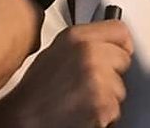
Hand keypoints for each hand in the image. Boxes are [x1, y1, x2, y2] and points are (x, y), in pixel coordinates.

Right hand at [0, 19, 132, 127]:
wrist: (25, 119)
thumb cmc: (36, 90)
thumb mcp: (57, 50)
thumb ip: (84, 43)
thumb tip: (106, 43)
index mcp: (77, 37)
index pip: (120, 30)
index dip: (121, 44)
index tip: (119, 51)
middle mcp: (89, 54)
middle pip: (124, 59)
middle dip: (112, 73)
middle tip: (90, 82)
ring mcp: (98, 80)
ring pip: (120, 88)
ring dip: (107, 97)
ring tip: (82, 98)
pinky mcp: (103, 105)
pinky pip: (115, 110)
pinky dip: (103, 115)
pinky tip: (83, 111)